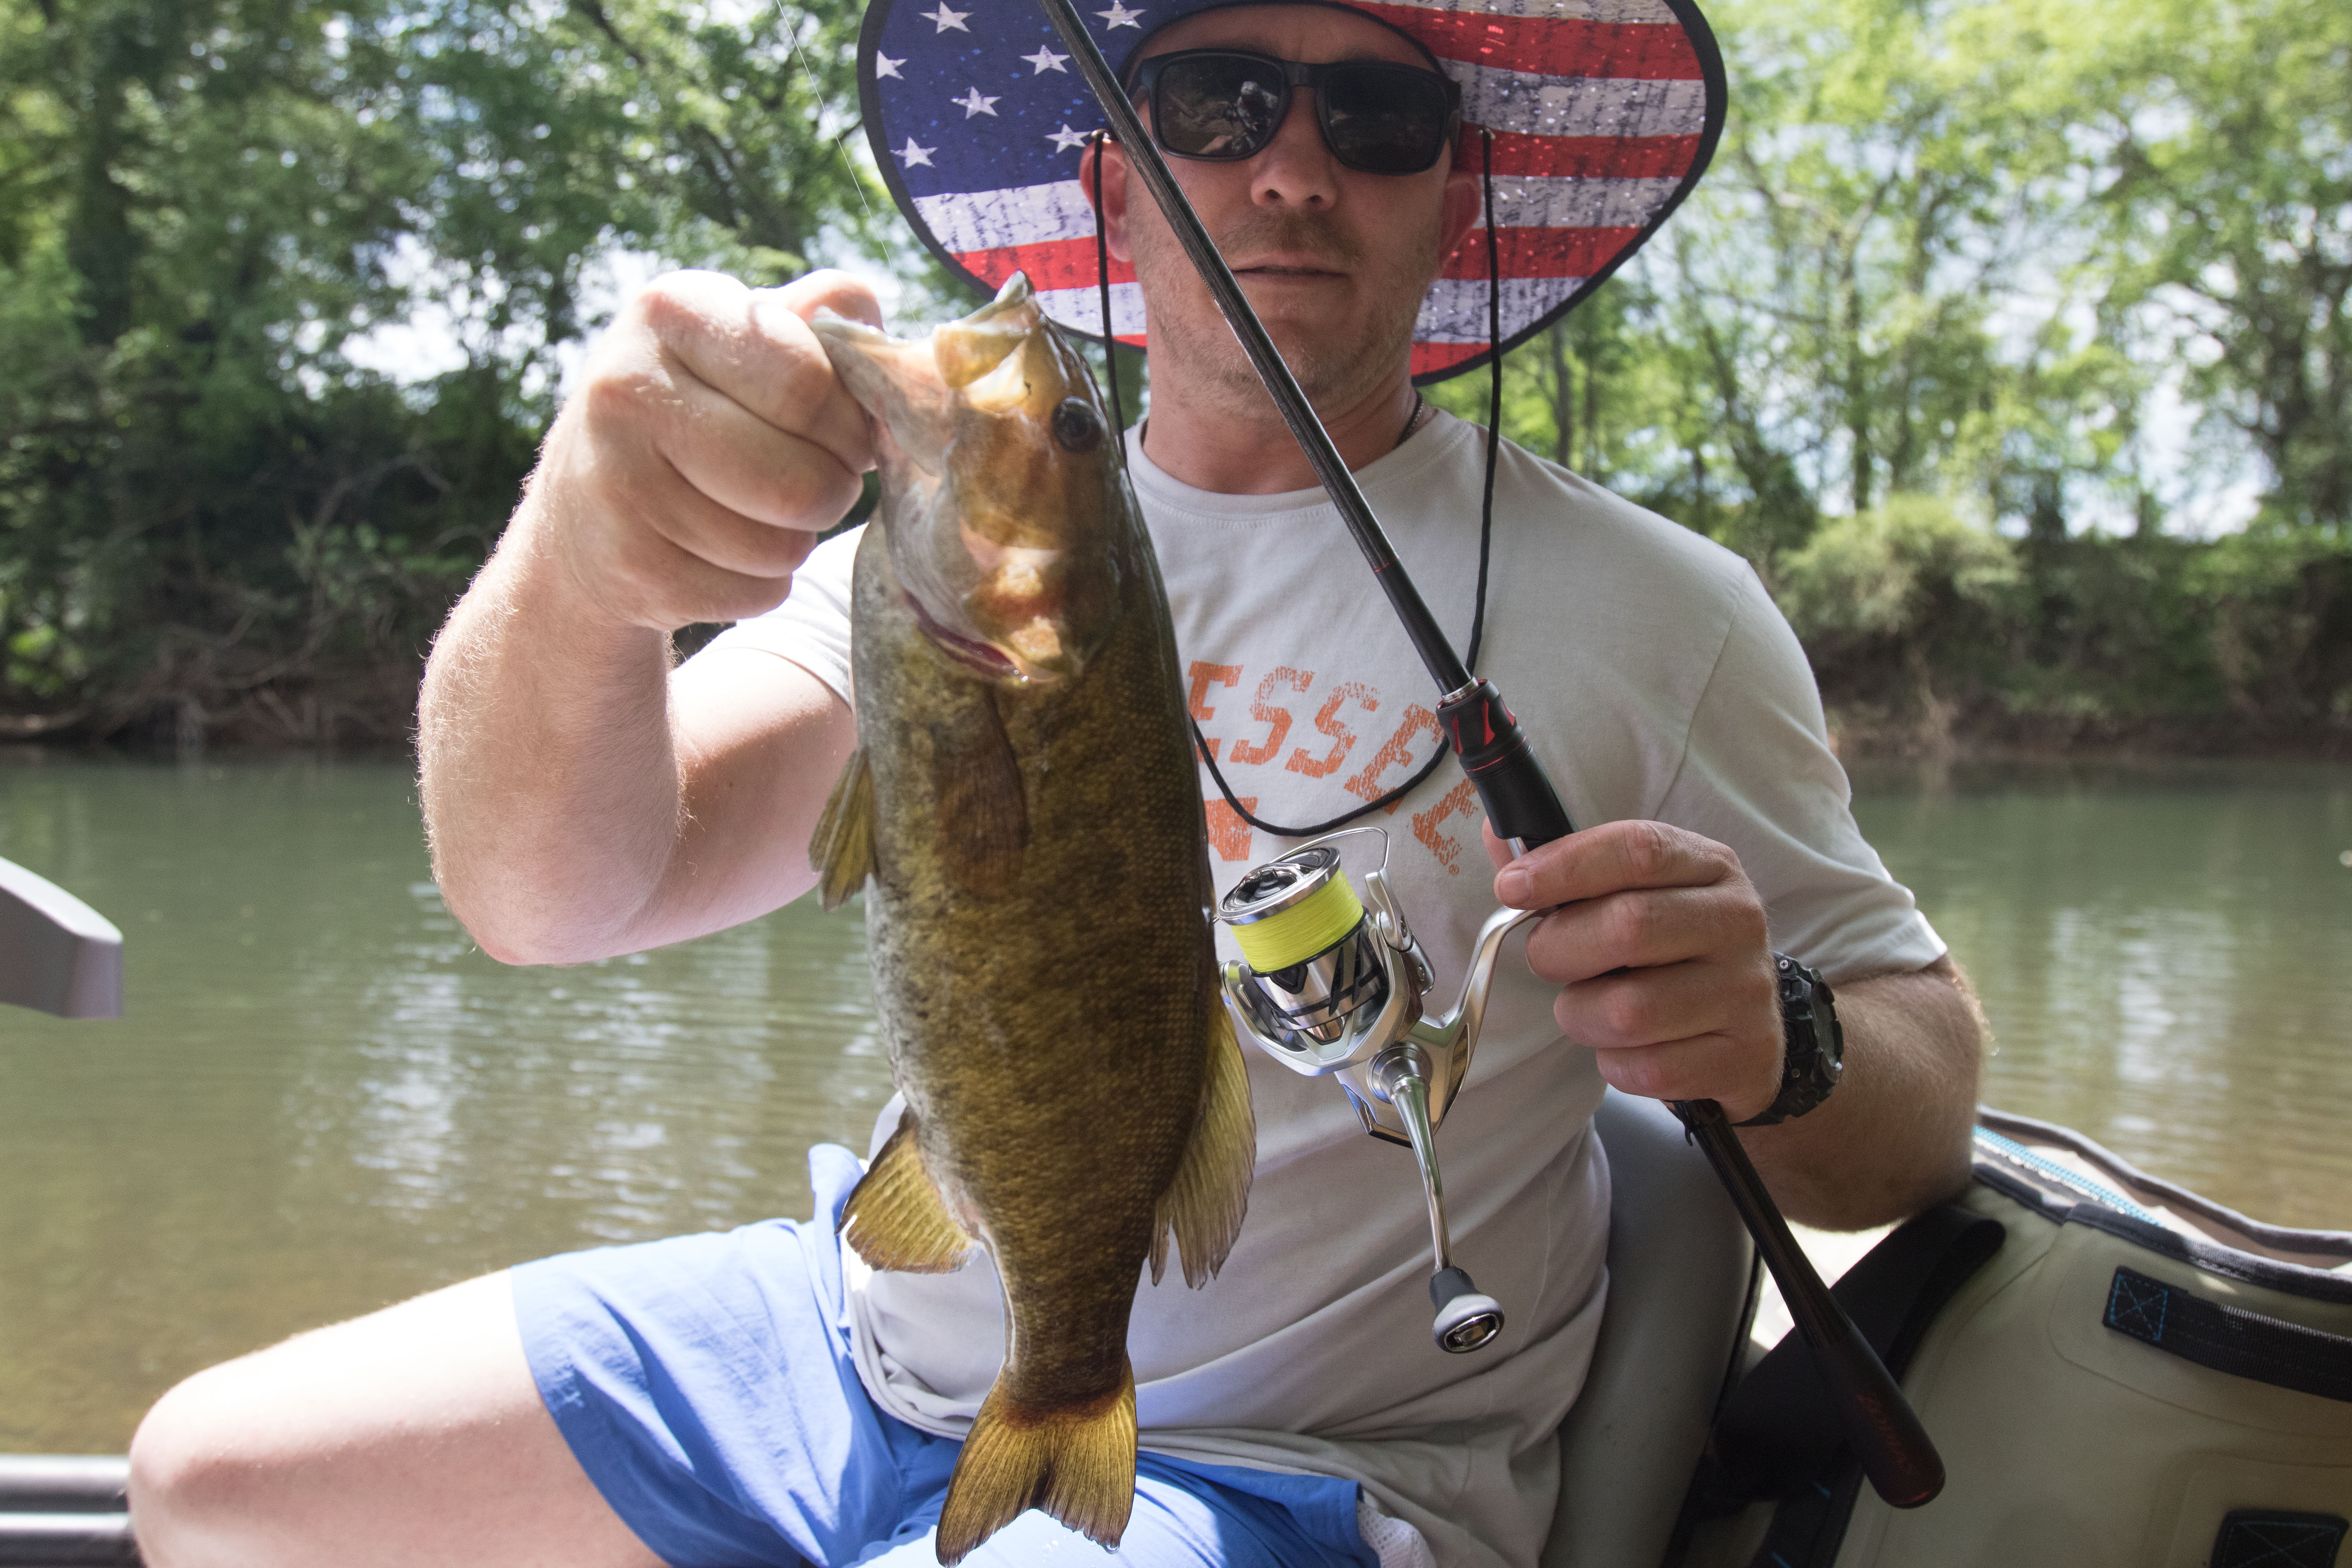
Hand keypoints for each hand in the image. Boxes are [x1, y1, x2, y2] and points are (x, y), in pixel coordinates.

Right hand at [520, 269, 882, 631]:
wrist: (583, 510)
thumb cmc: (696, 408)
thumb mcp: (742, 340)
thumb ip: (816, 320)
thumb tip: (867, 318)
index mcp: (671, 312)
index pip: (809, 383)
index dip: (850, 423)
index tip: (844, 432)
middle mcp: (628, 388)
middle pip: (804, 478)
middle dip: (834, 489)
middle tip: (816, 480)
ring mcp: (619, 481)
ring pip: (784, 545)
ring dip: (799, 541)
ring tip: (766, 515)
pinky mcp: (629, 567)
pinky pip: (757, 593)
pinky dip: (764, 584)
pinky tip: (727, 553)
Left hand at [1487, 819, 1783, 1120]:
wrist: (1747, 1033)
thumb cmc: (1671, 953)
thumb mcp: (1638, 894)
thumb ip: (1570, 868)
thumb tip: (1498, 835)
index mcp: (1710, 866)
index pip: (1638, 849)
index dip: (1565, 866)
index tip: (1511, 887)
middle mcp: (1737, 921)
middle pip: (1628, 926)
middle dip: (1561, 949)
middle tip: (1549, 958)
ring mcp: (1745, 992)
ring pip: (1629, 1010)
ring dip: (1581, 1014)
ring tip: (1589, 1008)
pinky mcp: (1741, 1057)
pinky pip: (1646, 1068)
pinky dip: (1615, 1063)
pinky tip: (1626, 1047)